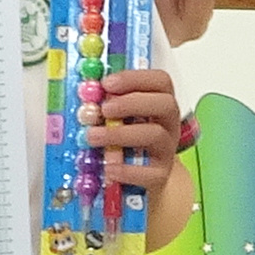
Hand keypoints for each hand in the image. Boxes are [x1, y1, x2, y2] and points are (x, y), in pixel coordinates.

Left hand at [80, 65, 182, 190]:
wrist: (141, 175)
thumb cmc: (127, 140)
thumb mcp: (119, 118)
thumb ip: (108, 105)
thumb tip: (86, 95)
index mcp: (159, 103)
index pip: (160, 81)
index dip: (135, 79)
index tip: (107, 83)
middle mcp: (168, 123)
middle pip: (165, 104)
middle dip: (132, 103)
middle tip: (104, 110)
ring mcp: (166, 149)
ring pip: (155, 135)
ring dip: (121, 134)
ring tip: (93, 137)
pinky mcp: (160, 174)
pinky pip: (150, 173)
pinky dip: (128, 170)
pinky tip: (108, 168)